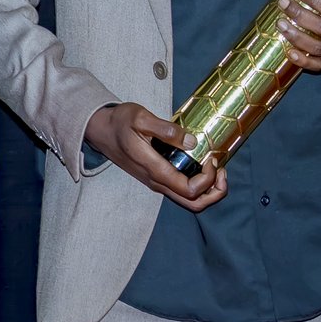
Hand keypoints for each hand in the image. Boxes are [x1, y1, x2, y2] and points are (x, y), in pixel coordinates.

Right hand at [84, 102, 228, 212]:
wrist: (99, 130)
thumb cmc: (118, 122)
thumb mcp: (140, 118)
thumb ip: (166, 130)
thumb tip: (192, 142)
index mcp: (154, 169)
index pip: (190, 189)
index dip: (208, 178)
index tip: (210, 157)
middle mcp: (156, 182)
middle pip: (194, 204)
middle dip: (215, 192)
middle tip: (221, 170)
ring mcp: (156, 182)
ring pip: (189, 201)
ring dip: (209, 190)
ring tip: (216, 169)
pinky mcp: (156, 178)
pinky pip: (182, 191)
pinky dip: (199, 185)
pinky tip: (201, 165)